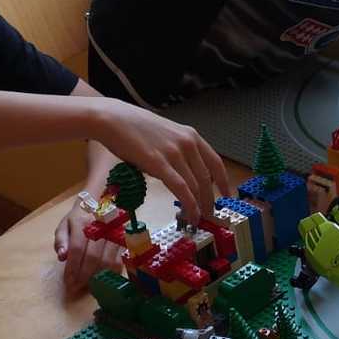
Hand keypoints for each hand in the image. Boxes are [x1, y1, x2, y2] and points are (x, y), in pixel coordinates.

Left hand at [54, 206, 125, 293]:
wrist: (104, 202)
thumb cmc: (81, 217)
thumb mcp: (65, 224)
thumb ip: (61, 240)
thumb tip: (61, 256)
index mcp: (82, 221)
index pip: (77, 249)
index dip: (72, 267)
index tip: (68, 281)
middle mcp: (101, 227)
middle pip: (93, 257)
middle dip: (84, 275)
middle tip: (76, 286)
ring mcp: (116, 233)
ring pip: (108, 261)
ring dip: (97, 276)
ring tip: (88, 284)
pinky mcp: (126, 240)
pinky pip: (120, 261)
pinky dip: (110, 273)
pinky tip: (103, 278)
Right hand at [94, 100, 231, 221]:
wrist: (112, 119)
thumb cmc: (134, 127)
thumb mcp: (166, 135)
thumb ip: (178, 151)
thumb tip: (184, 174)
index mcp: (191, 136)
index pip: (216, 162)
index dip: (224, 182)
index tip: (227, 196)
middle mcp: (188, 143)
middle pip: (207, 179)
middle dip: (210, 200)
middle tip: (209, 215)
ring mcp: (175, 153)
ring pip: (196, 186)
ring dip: (199, 207)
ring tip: (198, 220)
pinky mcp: (160, 164)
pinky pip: (181, 189)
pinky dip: (189, 205)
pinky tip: (191, 216)